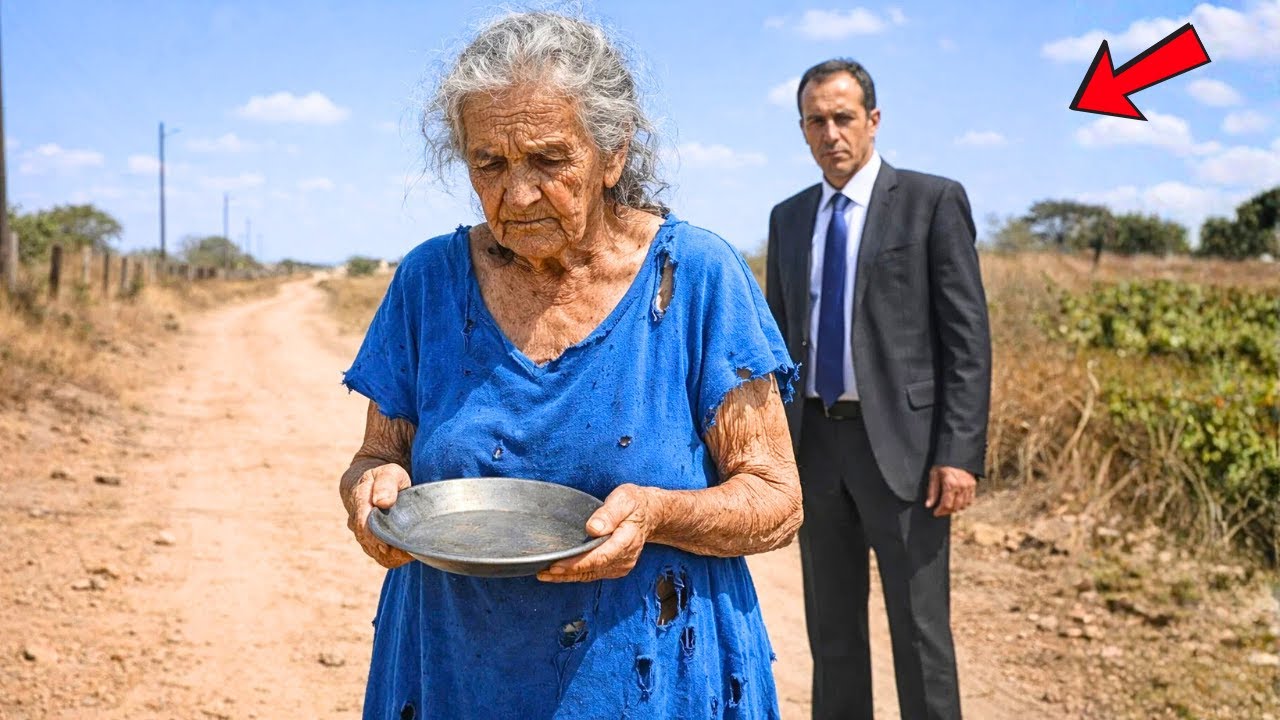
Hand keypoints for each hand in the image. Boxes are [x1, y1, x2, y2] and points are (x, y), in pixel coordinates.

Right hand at [345, 463, 412, 567]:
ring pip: (377, 553)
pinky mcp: (371, 545)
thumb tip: (381, 501)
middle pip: (370, 542)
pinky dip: (395, 558)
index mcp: (360, 501)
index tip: (386, 544)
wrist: (373, 486)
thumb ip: (386, 484)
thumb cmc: (385, 477)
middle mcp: (357, 522)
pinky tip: (409, 552)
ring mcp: (363, 535)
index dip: (373, 536)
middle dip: (390, 548)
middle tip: (411, 547)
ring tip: (413, 549)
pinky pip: (382, 558)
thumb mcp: (389, 473)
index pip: (362, 523)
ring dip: (394, 554)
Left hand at [537, 484, 659, 582]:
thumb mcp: (624, 499)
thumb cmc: (635, 504)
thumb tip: (592, 528)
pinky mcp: (615, 567)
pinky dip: (576, 574)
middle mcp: (624, 558)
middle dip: (566, 573)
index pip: (599, 557)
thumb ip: (609, 513)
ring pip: (591, 575)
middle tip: (542, 572)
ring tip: (545, 574)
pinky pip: (593, 573)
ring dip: (568, 576)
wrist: (650, 515)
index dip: (576, 564)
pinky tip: (560, 572)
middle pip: (592, 570)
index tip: (556, 565)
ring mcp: (620, 565)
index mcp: (627, 541)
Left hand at [925, 465, 976, 516]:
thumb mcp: (934, 475)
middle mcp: (962, 486)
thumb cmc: (942, 463)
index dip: (940, 511)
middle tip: (940, 511)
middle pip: (955, 507)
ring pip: (964, 505)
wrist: (956, 453)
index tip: (935, 513)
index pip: (947, 504)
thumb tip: (929, 505)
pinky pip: (970, 500)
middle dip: (946, 511)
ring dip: (955, 508)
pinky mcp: (973, 485)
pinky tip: (956, 502)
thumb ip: (932, 491)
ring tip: (947, 507)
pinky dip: (964, 504)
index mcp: (951, 484)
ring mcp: (969, 486)